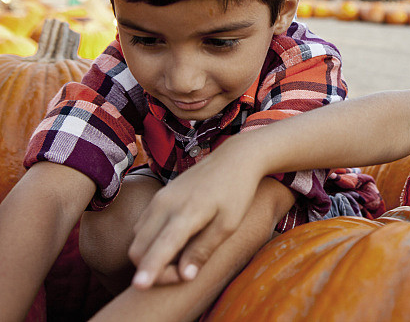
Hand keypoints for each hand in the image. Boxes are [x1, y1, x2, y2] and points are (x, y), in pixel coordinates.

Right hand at [127, 143, 261, 288]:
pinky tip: (173, 244)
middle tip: (182, 274)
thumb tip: (185, 276)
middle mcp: (165, 205)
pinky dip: (150, 242)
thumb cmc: (237, 192)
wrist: (234, 158)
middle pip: (139, 249)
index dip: (150, 269)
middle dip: (153, 269)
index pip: (161, 246)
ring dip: (149, 256)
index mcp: (187, 212)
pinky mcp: (158, 196)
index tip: (140, 287)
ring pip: (137, 239)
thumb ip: (204, 249)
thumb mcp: (228, 223)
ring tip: (180, 259)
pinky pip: (142, 227)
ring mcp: (159, 199)